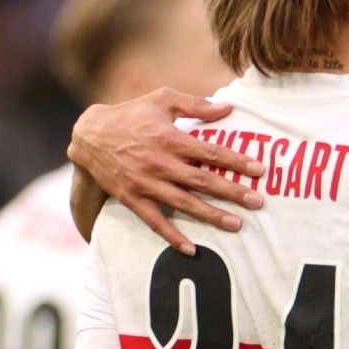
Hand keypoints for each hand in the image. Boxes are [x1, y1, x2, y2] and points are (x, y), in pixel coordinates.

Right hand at [67, 87, 265, 253]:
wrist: (89, 136)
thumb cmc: (131, 115)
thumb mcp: (161, 100)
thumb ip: (195, 104)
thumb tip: (227, 108)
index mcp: (169, 138)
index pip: (210, 152)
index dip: (236, 161)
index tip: (259, 170)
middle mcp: (159, 163)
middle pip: (202, 181)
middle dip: (232, 192)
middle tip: (257, 201)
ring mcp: (145, 183)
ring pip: (184, 203)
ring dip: (211, 215)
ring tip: (237, 225)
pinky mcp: (133, 199)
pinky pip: (155, 221)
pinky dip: (172, 236)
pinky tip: (191, 249)